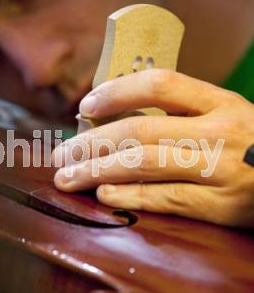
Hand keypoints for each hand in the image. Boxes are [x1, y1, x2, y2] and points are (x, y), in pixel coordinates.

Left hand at [52, 69, 253, 228]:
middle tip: (61, 154)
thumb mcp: (230, 119)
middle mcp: (222, 131)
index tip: (85, 106)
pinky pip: (165, 199)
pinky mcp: (224, 207)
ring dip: (97, 171)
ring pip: (144, 164)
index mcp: (223, 102)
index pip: (161, 84)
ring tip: (68, 177)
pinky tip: (104, 195)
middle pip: (140, 130)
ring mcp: (222, 170)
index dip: (117, 92)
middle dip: (91, 142)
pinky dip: (129, 196)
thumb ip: (186, 115)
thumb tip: (121, 118)